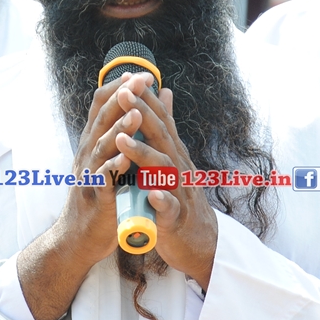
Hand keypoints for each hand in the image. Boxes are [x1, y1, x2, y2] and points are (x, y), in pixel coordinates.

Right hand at [17, 72, 152, 319]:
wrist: (78, 237)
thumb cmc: (99, 196)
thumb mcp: (109, 160)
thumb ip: (119, 133)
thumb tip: (134, 106)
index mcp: (93, 142)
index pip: (103, 106)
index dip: (122, 88)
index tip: (143, 74)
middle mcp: (88, 153)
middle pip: (102, 119)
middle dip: (122, 98)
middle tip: (141, 80)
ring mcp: (89, 175)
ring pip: (102, 147)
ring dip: (119, 130)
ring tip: (136, 114)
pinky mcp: (95, 198)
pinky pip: (103, 181)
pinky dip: (113, 168)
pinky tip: (125, 159)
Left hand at [111, 75, 216, 289]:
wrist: (198, 239)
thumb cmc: (178, 193)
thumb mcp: (171, 156)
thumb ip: (165, 126)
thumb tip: (164, 91)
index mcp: (172, 153)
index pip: (159, 121)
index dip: (144, 100)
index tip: (126, 80)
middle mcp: (177, 167)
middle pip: (160, 137)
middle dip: (141, 115)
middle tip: (123, 96)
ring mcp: (178, 191)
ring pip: (162, 169)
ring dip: (142, 153)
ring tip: (122, 139)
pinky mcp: (176, 219)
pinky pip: (169, 208)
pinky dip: (161, 200)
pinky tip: (150, 193)